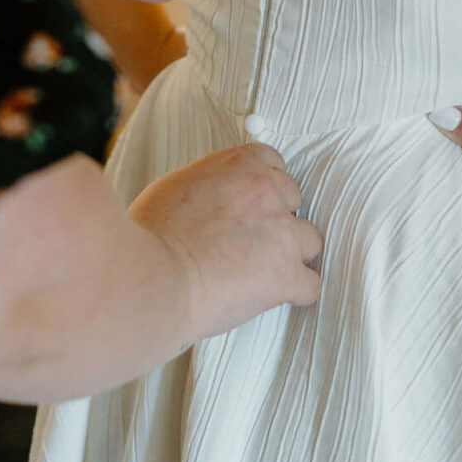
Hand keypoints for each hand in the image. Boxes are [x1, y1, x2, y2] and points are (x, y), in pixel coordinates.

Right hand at [128, 142, 322, 338]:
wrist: (151, 276)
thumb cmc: (151, 234)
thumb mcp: (178, 186)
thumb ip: (213, 185)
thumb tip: (219, 198)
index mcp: (241, 163)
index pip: (274, 164)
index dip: (263, 190)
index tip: (252, 207)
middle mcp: (267, 190)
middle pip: (295, 202)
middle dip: (276, 221)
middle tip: (250, 243)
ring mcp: (281, 232)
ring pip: (309, 242)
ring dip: (290, 256)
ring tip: (260, 273)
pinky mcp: (286, 274)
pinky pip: (310, 285)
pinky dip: (293, 294)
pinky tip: (269, 297)